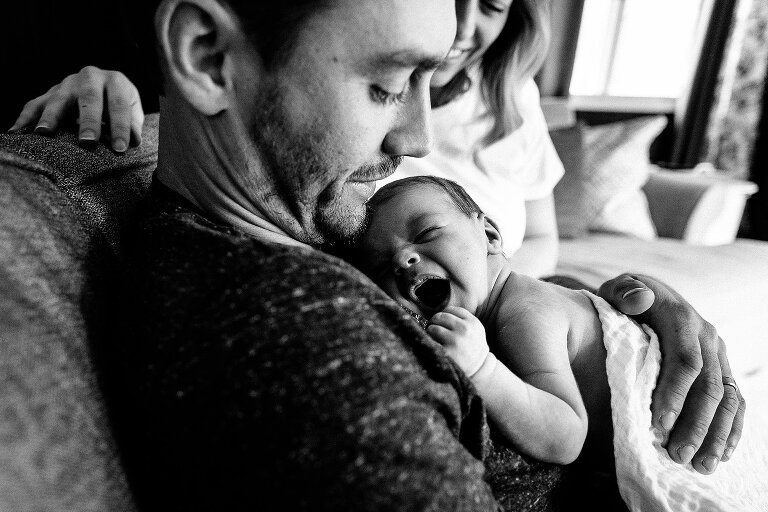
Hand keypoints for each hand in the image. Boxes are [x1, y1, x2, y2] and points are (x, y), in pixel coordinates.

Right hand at [9, 66, 144, 152]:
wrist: (105, 88)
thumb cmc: (121, 107)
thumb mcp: (133, 113)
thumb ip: (134, 126)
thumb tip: (133, 141)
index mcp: (116, 81)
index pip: (119, 104)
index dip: (121, 127)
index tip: (120, 149)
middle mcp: (90, 77)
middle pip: (89, 98)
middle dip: (89, 121)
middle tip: (88, 142)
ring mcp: (67, 83)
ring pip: (58, 99)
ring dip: (51, 116)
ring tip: (44, 133)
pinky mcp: (50, 93)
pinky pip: (34, 104)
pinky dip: (25, 118)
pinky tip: (16, 132)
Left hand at [427, 307, 488, 376]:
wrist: (479, 369)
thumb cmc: (473, 347)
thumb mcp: (475, 330)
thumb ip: (462, 319)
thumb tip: (440, 313)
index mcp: (472, 322)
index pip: (451, 310)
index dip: (444, 315)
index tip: (443, 322)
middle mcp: (465, 330)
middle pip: (440, 317)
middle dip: (435, 322)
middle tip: (435, 329)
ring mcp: (455, 341)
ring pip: (433, 327)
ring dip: (430, 332)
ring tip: (434, 338)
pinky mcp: (447, 352)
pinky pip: (431, 340)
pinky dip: (429, 342)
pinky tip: (434, 345)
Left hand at [599, 273, 745, 474]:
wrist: (646, 294)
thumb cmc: (624, 300)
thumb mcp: (618, 290)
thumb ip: (624, 293)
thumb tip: (640, 299)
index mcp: (681, 318)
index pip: (685, 360)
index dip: (675, 393)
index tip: (658, 424)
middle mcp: (706, 336)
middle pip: (709, 386)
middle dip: (695, 424)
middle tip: (676, 454)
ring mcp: (718, 354)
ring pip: (727, 398)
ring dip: (717, 434)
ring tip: (701, 465)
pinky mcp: (723, 369)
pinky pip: (736, 401)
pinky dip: (731, 429)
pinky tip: (722, 454)